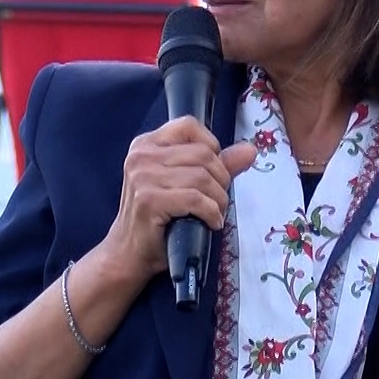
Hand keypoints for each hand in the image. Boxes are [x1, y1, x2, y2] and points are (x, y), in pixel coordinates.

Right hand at [99, 116, 258, 283]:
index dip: (210, 146)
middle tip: (216, 201)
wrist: (129, 253)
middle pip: (202, 153)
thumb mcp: (185, 184)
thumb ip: (216, 164)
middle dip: (220, 180)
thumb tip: (249, 150)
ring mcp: (142, 177)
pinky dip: (211, 213)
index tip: (211, 171)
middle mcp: (141, 156)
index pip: (189, 125)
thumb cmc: (158, 218)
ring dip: (218, 201)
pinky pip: (196, 199)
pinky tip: (210, 223)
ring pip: (203, 177)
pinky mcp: (148, 200)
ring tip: (213, 214)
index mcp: (146, 145)